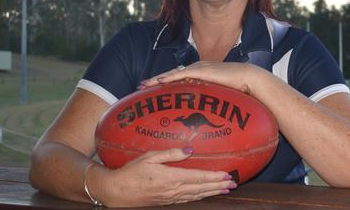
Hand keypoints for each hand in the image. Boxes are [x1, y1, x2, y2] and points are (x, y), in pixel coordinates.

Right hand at [96, 147, 235, 206]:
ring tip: (224, 189)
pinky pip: (187, 199)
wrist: (116, 192)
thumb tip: (190, 149)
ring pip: (196, 195)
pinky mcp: (166, 201)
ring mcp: (170, 197)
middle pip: (201, 188)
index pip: (199, 177)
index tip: (228, 175)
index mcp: (171, 177)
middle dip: (218, 185)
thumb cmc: (131, 172)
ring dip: (212, 192)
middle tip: (233, 184)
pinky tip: (205, 194)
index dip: (215, 177)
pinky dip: (199, 196)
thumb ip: (171, 153)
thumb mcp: (149, 157)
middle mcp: (173, 190)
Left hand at [139, 62, 266, 95]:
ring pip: (172, 74)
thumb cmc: (239, 89)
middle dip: (155, 80)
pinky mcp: (201, 71)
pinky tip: (158, 81)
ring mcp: (198, 68)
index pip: (178, 78)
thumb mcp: (222, 96)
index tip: (151, 88)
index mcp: (201, 74)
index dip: (164, 82)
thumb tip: (208, 117)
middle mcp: (197, 69)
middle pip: (171, 75)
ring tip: (144, 85)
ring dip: (157, 79)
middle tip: (141, 87)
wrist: (249, 79)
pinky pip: (180, 75)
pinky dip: (168, 78)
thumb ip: (213, 101)